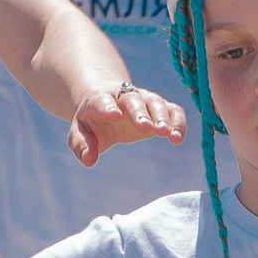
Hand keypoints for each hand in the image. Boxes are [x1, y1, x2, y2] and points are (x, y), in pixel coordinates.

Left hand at [70, 82, 185, 166]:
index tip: (114, 115)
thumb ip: (81, 146)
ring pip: (155, 103)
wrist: (108, 104)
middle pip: (132, 100)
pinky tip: (177, 138)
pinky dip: (178, 122)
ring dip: (162, 117)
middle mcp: (123, 96)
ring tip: (167, 134)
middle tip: (149, 128)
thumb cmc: (92, 122)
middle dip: (140, 113)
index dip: (107, 107)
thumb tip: (89, 160)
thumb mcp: (80, 133)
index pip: (102, 101)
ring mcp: (144, 100)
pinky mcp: (159, 108)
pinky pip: (172, 110)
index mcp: (98, 100)